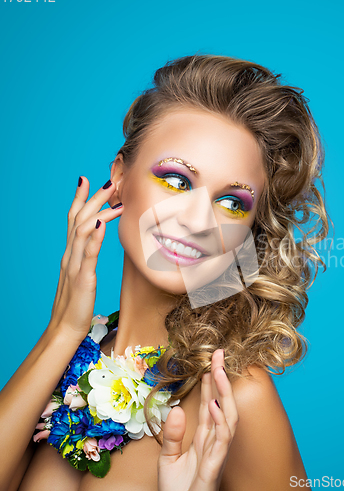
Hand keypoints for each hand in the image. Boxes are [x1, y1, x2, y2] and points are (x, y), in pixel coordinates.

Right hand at [49, 176, 122, 339]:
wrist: (65, 327)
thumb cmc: (77, 302)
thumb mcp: (83, 274)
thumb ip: (87, 256)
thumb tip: (96, 239)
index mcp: (71, 253)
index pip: (73, 219)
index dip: (79, 198)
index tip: (87, 179)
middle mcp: (70, 255)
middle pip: (78, 218)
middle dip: (93, 198)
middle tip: (110, 181)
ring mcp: (74, 265)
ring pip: (82, 230)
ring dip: (98, 211)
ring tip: (115, 198)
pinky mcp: (82, 278)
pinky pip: (87, 254)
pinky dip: (93, 237)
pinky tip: (101, 224)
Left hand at [158, 349, 237, 490]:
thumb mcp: (168, 459)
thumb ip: (172, 435)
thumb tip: (176, 410)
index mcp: (204, 437)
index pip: (211, 403)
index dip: (211, 382)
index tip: (210, 361)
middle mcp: (214, 440)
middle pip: (222, 403)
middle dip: (221, 378)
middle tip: (218, 354)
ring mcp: (217, 451)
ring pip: (229, 415)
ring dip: (224, 392)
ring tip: (217, 370)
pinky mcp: (216, 464)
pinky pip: (223, 438)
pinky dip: (221, 419)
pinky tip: (214, 403)